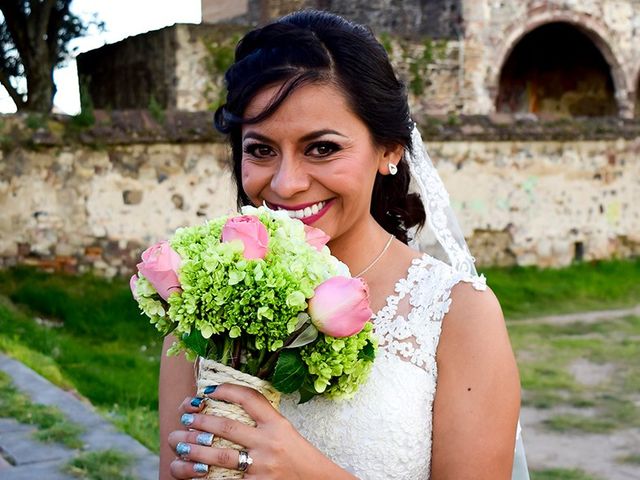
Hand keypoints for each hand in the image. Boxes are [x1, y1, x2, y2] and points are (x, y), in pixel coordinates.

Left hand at [167, 383, 347, 478]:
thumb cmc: (297, 455)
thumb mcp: (283, 430)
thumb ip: (261, 419)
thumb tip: (227, 405)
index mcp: (277, 424)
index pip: (250, 399)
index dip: (227, 390)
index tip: (208, 390)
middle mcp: (269, 443)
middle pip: (228, 427)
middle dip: (201, 420)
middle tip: (185, 417)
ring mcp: (261, 467)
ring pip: (221, 456)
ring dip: (195, 449)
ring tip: (179, 443)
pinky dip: (203, 476)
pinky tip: (188, 471)